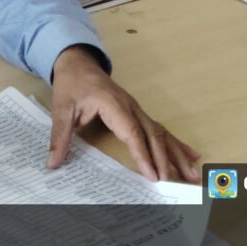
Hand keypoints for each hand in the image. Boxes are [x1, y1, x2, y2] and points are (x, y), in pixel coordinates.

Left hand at [48, 46, 200, 183]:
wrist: (77, 62)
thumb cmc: (71, 84)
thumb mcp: (61, 109)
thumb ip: (59, 137)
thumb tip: (53, 163)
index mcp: (113, 104)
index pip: (132, 132)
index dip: (144, 154)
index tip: (153, 175)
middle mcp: (130, 107)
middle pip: (153, 135)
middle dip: (166, 160)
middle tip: (177, 183)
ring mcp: (137, 109)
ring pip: (161, 133)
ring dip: (178, 154)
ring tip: (193, 175)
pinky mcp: (138, 112)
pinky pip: (159, 129)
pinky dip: (176, 144)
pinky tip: (191, 156)